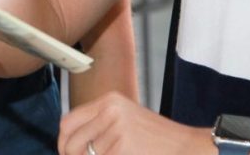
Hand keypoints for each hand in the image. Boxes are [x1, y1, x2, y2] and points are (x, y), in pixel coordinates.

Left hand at [58, 91, 210, 153]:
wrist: (186, 146)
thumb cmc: (156, 138)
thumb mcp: (125, 121)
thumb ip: (98, 127)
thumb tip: (68, 145)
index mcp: (109, 101)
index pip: (68, 121)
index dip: (63, 142)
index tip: (67, 153)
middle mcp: (110, 110)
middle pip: (71, 142)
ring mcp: (117, 129)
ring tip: (122, 154)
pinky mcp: (123, 148)